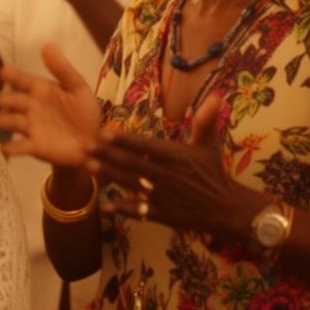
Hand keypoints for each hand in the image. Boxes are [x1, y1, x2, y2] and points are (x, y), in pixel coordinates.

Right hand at [0, 43, 102, 168]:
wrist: (95, 142)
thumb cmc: (84, 112)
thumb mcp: (78, 88)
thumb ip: (62, 69)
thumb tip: (46, 44)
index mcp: (40, 90)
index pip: (20, 79)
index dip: (11, 75)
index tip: (4, 73)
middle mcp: (31, 107)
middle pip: (9, 100)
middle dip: (6, 100)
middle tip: (7, 101)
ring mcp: (30, 127)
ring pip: (8, 121)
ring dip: (6, 121)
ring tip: (7, 121)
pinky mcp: (34, 146)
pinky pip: (16, 147)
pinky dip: (9, 148)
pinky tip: (6, 148)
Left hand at [89, 96, 242, 234]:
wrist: (224, 207)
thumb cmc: (214, 172)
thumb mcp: (210, 145)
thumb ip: (206, 121)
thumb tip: (215, 95)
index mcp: (175, 156)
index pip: (144, 145)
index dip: (124, 139)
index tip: (104, 131)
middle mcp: (165, 174)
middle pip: (131, 163)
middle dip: (106, 154)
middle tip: (84, 146)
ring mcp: (161, 195)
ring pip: (130, 184)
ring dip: (108, 176)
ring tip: (89, 167)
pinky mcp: (161, 214)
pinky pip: (138, 211)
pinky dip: (121, 208)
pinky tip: (104, 206)